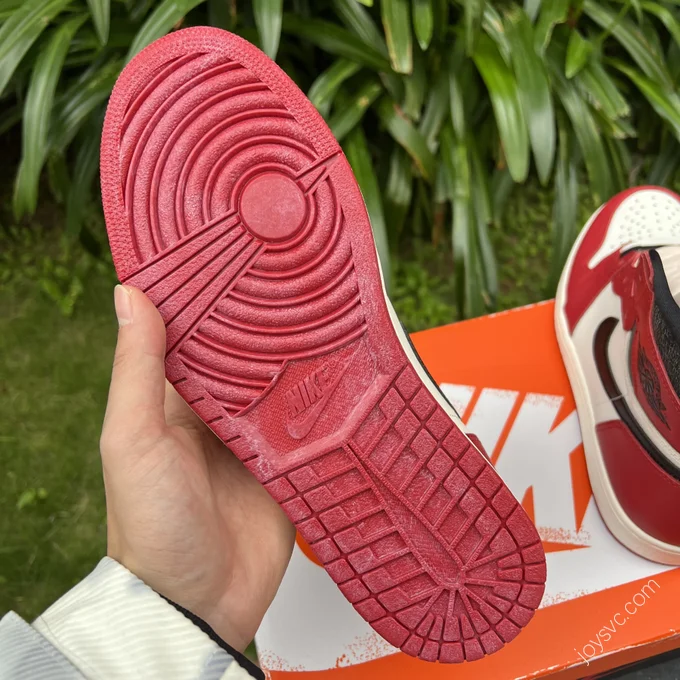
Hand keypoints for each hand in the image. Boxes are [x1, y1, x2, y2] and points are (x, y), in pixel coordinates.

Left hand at [100, 285, 294, 650]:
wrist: (198, 603)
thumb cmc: (152, 526)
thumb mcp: (133, 440)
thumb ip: (136, 370)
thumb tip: (129, 295)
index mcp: (179, 399)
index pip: (198, 333)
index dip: (213, 296)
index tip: (235, 254)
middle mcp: (221, 413)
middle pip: (252, 356)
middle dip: (271, 322)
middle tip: (296, 274)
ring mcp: (260, 438)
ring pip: (286, 384)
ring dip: (304, 358)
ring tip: (330, 312)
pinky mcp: (291, 464)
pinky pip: (312, 424)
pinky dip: (327, 402)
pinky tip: (348, 372)